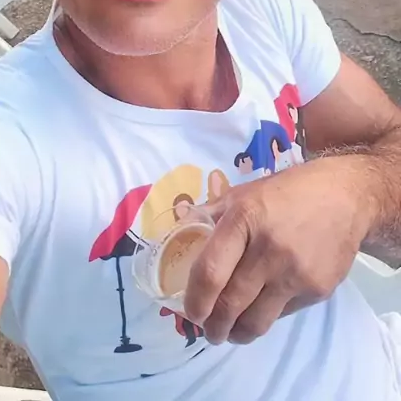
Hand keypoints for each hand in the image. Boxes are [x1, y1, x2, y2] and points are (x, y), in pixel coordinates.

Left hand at [183, 157, 370, 344]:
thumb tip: (180, 226)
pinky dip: (267, 316)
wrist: (345, 197)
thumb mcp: (245, 192)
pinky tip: (262, 308)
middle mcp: (269, 248)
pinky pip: (282, 313)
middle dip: (213, 326)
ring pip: (257, 321)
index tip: (191, 312)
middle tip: (207, 331)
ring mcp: (295, 272)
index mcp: (244, 218)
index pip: (210, 272)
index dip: (195, 300)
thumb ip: (212, 213)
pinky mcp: (317, 289)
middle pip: (231, 304)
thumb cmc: (288, 192)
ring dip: (237, 333)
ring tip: (229, 332)